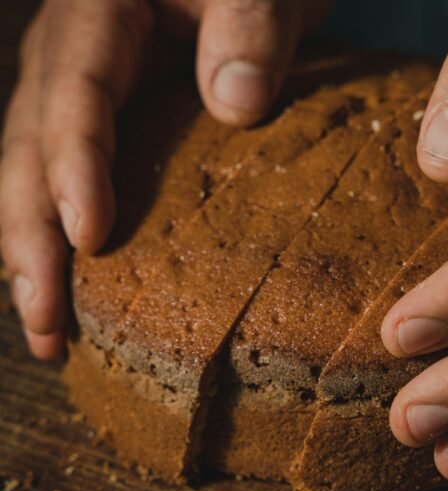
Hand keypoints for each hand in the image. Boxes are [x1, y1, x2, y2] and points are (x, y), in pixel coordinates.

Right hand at [0, 0, 328, 359]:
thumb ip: (250, 30)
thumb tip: (237, 106)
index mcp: (98, 14)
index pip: (75, 95)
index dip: (74, 168)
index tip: (89, 238)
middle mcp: (70, 56)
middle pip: (30, 149)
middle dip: (32, 240)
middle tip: (46, 323)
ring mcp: (79, 94)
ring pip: (34, 177)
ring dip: (36, 258)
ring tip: (49, 335)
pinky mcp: (104, 126)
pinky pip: (67, 182)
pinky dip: (65, 239)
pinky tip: (74, 294)